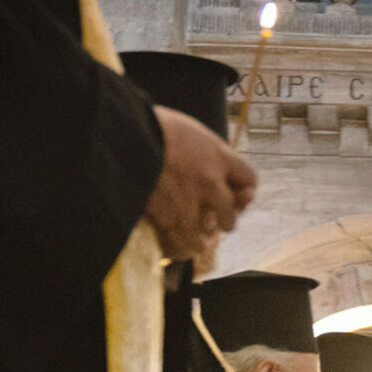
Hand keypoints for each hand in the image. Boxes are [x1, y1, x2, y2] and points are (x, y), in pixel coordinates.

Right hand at [145, 107, 256, 264]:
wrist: (123, 133)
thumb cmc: (150, 124)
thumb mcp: (186, 128)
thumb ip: (201, 149)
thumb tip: (203, 162)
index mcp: (217, 155)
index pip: (249, 178)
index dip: (245, 189)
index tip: (236, 193)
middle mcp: (208, 180)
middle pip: (230, 214)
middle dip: (225, 221)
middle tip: (214, 223)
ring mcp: (187, 200)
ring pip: (205, 233)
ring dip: (199, 240)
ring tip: (193, 243)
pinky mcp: (164, 215)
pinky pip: (176, 241)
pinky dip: (174, 248)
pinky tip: (172, 248)